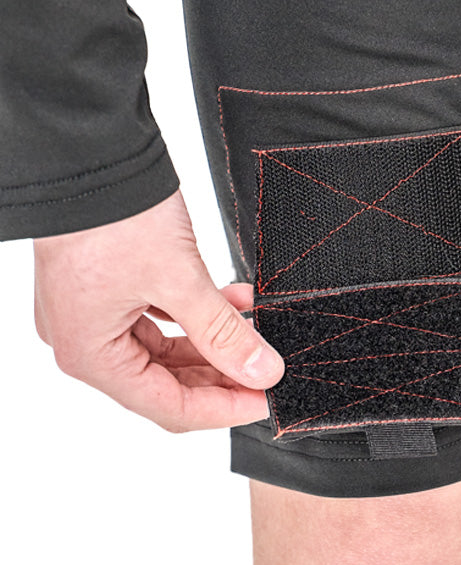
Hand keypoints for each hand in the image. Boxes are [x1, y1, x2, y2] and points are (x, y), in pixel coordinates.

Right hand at [32, 187, 283, 431]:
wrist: (91, 155)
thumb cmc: (117, 217)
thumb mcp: (179, 278)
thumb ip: (222, 330)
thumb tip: (261, 370)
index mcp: (90, 355)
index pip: (166, 405)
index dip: (222, 408)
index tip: (268, 401)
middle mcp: (86, 341)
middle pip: (164, 380)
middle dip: (221, 376)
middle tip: (270, 369)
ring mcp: (95, 312)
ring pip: (165, 347)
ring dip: (214, 341)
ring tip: (261, 332)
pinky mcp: (109, 284)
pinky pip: (160, 314)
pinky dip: (198, 311)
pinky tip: (239, 300)